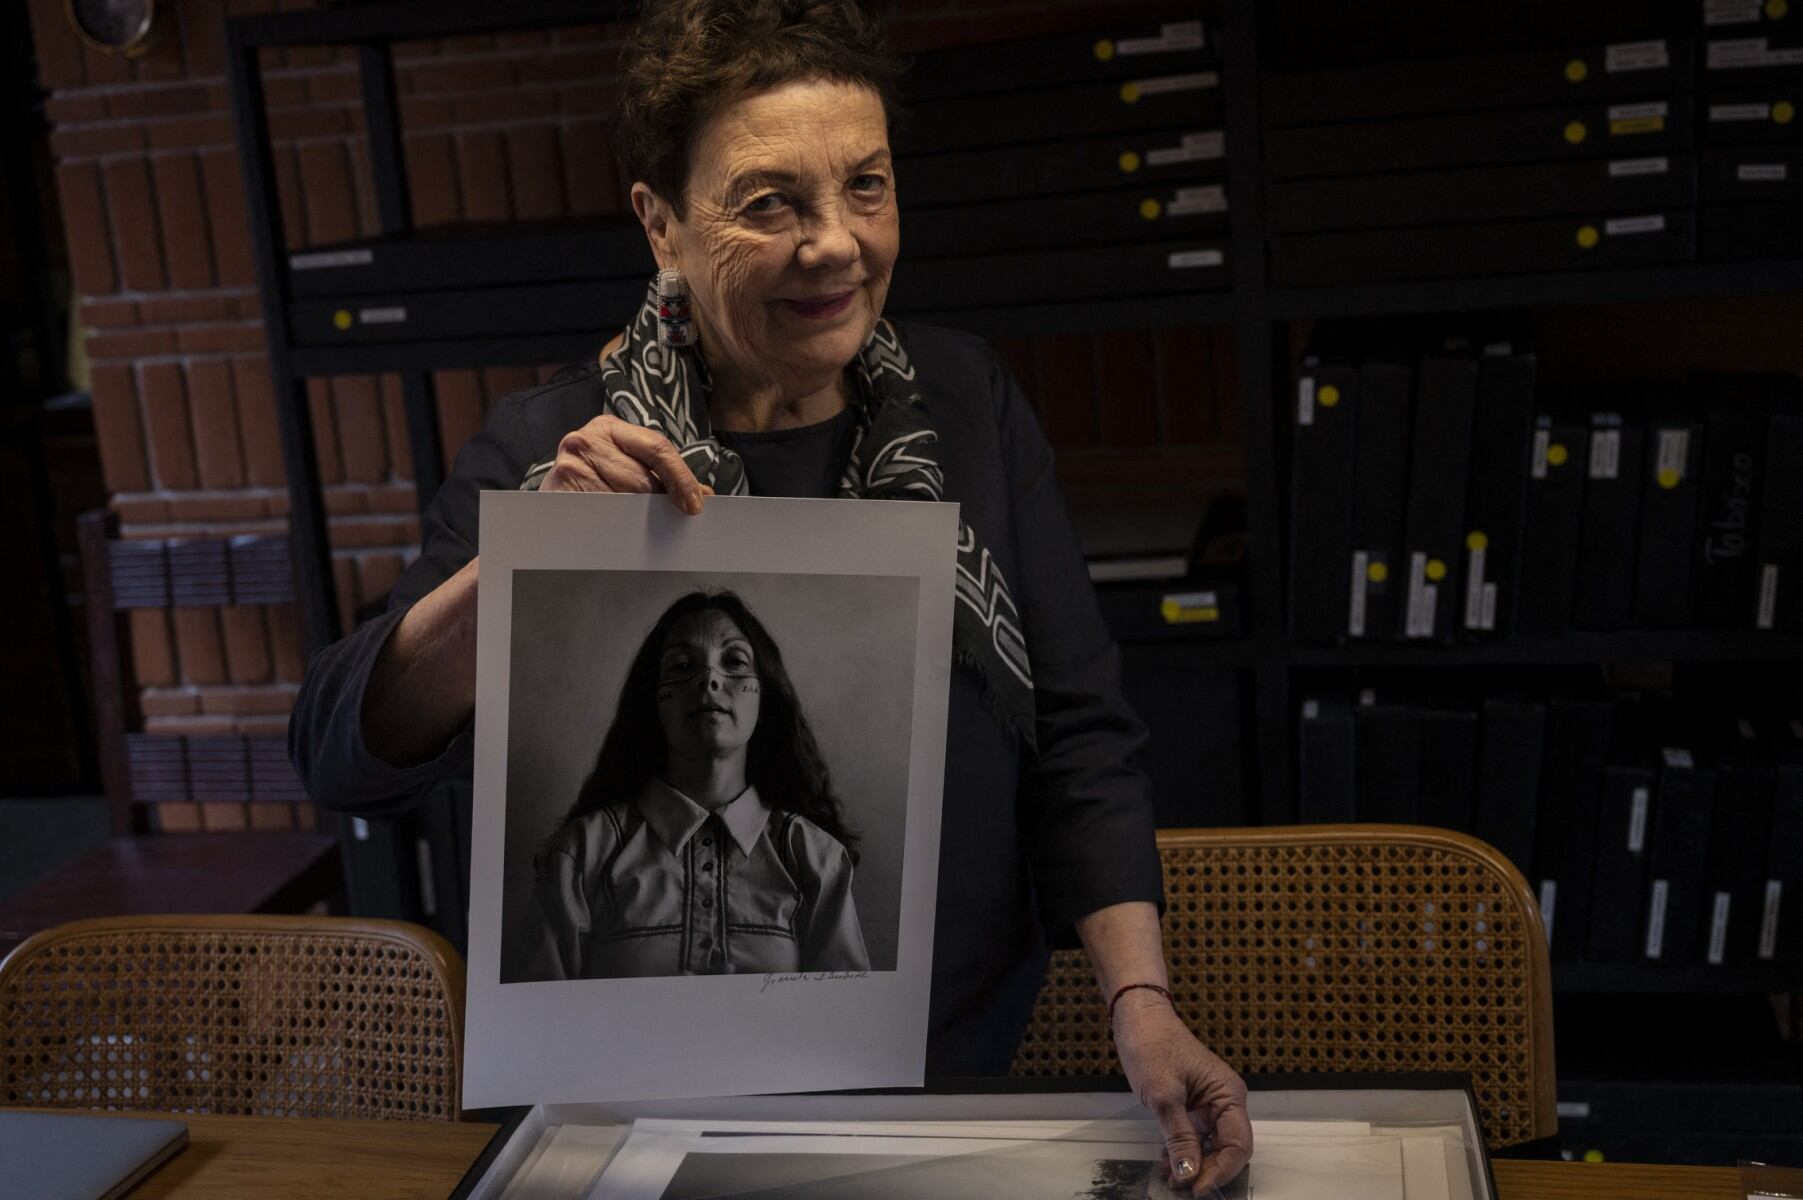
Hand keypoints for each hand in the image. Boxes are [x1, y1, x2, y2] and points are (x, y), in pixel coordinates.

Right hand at [539, 414, 711, 512]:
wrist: (545, 508)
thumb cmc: (590, 485)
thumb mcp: (621, 467)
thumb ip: (659, 474)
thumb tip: (702, 493)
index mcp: (609, 428)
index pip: (657, 447)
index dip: (681, 477)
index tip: (695, 505)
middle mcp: (586, 439)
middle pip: (643, 479)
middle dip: (661, 503)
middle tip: (668, 520)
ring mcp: (570, 465)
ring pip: (625, 501)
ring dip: (638, 521)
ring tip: (635, 527)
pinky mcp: (559, 491)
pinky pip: (604, 516)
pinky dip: (617, 529)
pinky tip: (617, 532)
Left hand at [1112, 995, 1251, 1195]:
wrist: (1137, 1019)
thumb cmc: (1152, 1046)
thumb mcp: (1164, 1095)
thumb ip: (1179, 1136)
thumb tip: (1189, 1173)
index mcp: (1229, 1095)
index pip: (1238, 1145)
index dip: (1221, 1171)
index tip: (1196, 1188)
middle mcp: (1225, 1102)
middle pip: (1227, 1150)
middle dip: (1207, 1172)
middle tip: (1182, 1189)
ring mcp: (1209, 1105)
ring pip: (1210, 1147)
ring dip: (1193, 1165)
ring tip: (1171, 1180)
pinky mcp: (1192, 1106)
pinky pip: (1195, 1137)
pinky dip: (1183, 1152)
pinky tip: (1167, 1163)